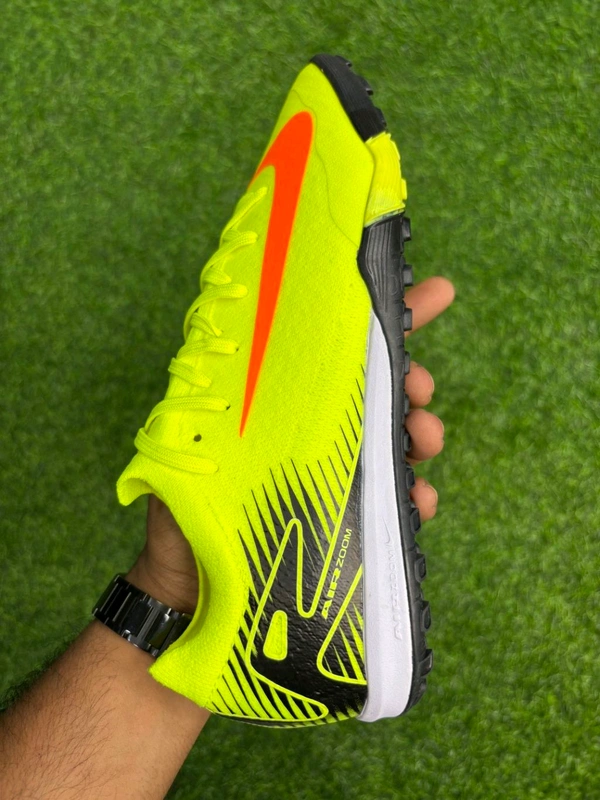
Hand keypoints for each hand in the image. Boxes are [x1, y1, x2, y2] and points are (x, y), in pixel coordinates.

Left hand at [128, 276, 454, 612]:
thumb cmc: (183, 512)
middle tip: (420, 388)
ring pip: (396, 440)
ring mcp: (336, 475)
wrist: (189, 594)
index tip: (437, 292)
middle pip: (379, 391)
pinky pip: (396, 500)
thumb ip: (220, 394)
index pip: (336, 348)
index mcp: (283, 403)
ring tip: (423, 440)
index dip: (387, 315)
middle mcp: (314, 431)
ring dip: (420, 433)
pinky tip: (418, 501)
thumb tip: (240, 328)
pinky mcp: (350, 519)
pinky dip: (415, 496)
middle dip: (412, 380)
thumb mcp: (197, 443)